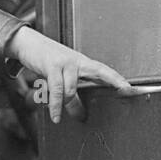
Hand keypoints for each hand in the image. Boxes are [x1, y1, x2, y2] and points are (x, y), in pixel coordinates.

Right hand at [5, 26, 142, 123]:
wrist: (28, 43)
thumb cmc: (47, 60)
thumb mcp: (62, 76)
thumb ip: (73, 94)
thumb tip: (80, 114)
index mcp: (83, 63)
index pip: (105, 71)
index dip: (119, 80)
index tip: (133, 90)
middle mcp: (77, 61)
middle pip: (100, 71)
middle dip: (115, 80)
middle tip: (127, 92)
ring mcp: (65, 63)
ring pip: (73, 88)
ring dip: (69, 104)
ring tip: (64, 116)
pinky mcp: (51, 66)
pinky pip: (57, 89)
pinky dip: (56, 105)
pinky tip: (56, 115)